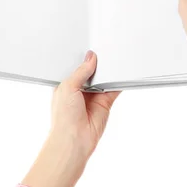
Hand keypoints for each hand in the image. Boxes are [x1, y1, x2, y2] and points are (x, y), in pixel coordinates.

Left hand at [22, 51, 119, 186]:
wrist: (74, 139)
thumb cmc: (64, 117)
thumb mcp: (68, 86)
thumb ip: (81, 71)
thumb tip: (91, 58)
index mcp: (67, 85)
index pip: (76, 67)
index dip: (83, 59)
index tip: (92, 48)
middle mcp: (80, 90)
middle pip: (92, 72)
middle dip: (98, 64)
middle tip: (105, 50)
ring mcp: (93, 96)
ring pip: (104, 79)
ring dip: (108, 72)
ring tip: (114, 58)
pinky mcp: (105, 103)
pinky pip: (114, 89)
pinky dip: (118, 83)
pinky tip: (122, 73)